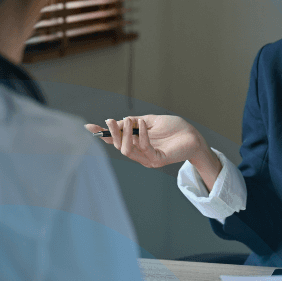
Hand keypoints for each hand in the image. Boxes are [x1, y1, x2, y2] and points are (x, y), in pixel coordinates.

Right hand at [84, 115, 217, 172]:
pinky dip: (141, 136)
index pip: (115, 142)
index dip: (103, 135)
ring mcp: (148, 159)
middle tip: (111, 120)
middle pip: (118, 147)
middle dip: (112, 133)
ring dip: (125, 134)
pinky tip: (143, 124)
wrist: (193, 136)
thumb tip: (118, 121)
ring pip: (127, 151)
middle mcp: (140, 154)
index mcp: (136, 145)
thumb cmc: (174, 129)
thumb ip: (135, 122)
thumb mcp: (150, 121)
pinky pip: (144, 149)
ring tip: (129, 120)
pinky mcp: (158, 160)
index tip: (88, 126)